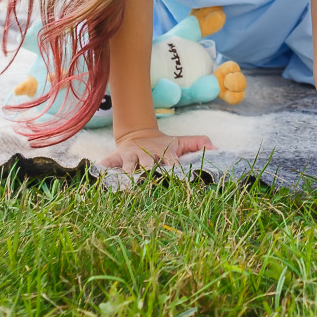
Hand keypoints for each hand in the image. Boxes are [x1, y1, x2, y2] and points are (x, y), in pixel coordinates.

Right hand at [98, 128, 215, 171]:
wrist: (139, 135)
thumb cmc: (164, 145)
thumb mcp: (181, 142)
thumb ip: (199, 143)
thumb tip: (216, 148)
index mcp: (164, 153)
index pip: (170, 162)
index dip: (173, 170)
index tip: (177, 178)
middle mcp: (147, 155)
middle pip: (148, 164)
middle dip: (149, 172)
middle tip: (151, 180)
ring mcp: (130, 156)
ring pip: (129, 165)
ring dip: (129, 172)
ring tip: (128, 181)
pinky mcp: (116, 156)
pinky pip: (108, 163)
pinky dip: (103, 168)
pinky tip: (99, 173)